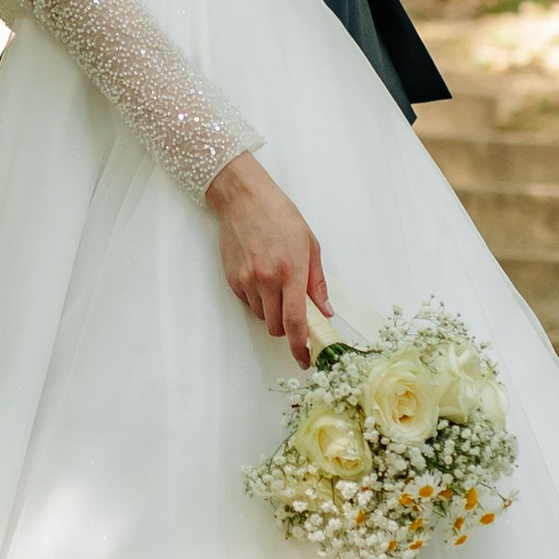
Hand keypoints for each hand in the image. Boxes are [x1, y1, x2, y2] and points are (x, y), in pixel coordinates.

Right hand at [204, 153, 329, 365]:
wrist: (244, 199)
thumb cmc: (280, 217)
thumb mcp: (310, 245)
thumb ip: (317, 282)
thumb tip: (325, 310)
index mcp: (291, 272)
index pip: (295, 321)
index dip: (300, 346)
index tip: (305, 359)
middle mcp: (267, 280)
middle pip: (276, 326)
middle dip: (286, 328)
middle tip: (294, 314)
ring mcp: (246, 280)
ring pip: (261, 316)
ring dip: (272, 312)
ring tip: (276, 286)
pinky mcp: (232, 279)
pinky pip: (248, 303)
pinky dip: (257, 300)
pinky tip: (261, 278)